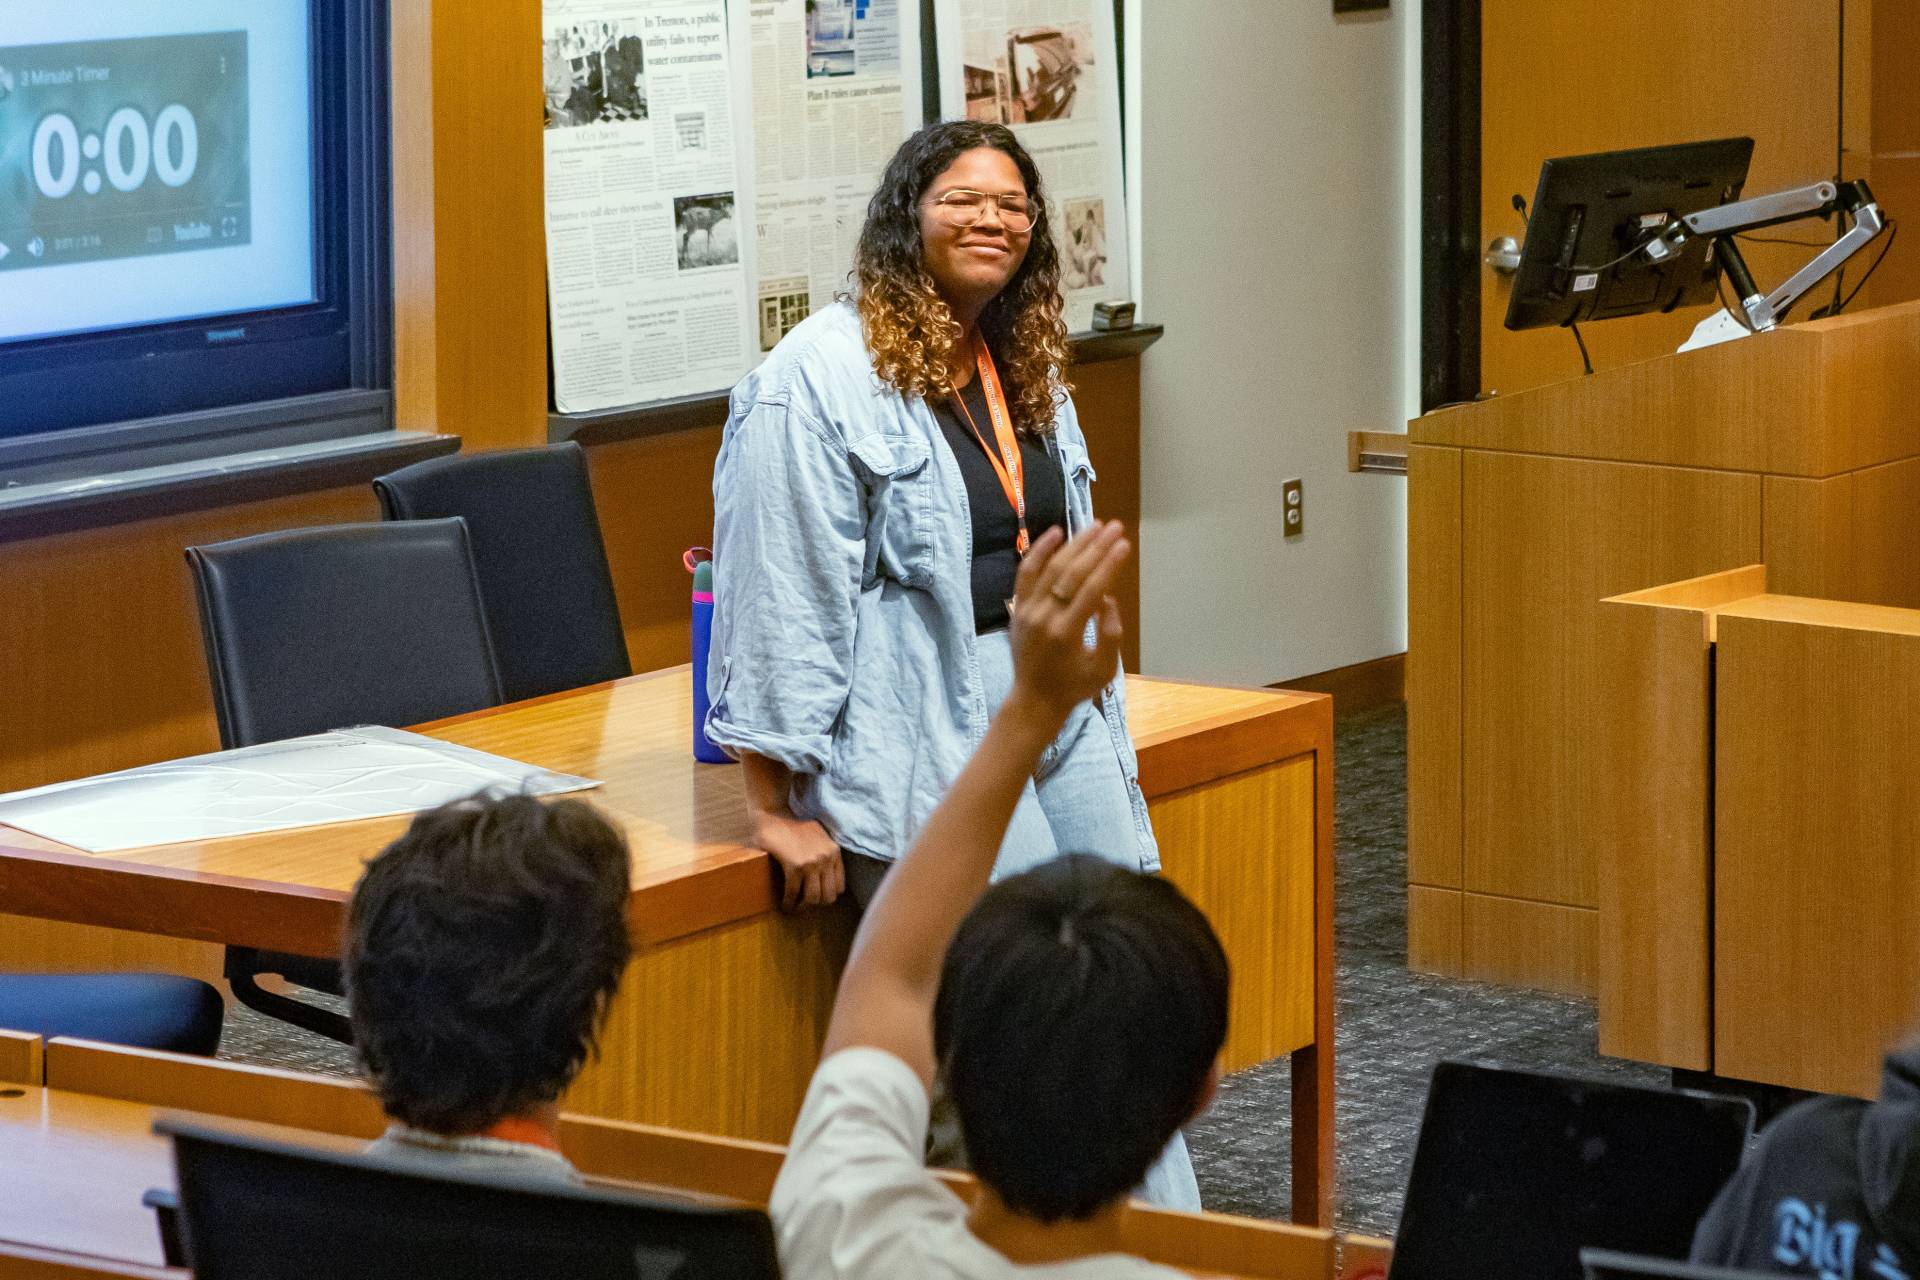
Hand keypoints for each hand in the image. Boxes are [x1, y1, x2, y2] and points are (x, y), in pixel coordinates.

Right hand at [754, 811, 844, 909]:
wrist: (773, 815)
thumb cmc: (793, 826)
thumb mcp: (818, 837)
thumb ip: (824, 854)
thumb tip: (823, 877)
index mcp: (834, 851)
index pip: (839, 887)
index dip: (826, 895)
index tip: (815, 897)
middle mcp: (827, 858)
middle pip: (828, 897)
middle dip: (815, 904)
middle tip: (803, 904)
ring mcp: (812, 863)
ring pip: (812, 898)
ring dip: (801, 907)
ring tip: (793, 906)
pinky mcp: (795, 866)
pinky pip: (793, 893)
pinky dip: (788, 902)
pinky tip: (784, 904)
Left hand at [1007, 521, 1129, 724]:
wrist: (1033, 700)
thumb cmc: (1074, 687)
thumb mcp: (1104, 670)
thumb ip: (1110, 634)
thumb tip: (1108, 598)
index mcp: (1067, 633)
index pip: (1092, 588)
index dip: (1110, 564)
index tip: (1124, 544)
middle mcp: (1044, 617)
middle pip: (1072, 572)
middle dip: (1096, 546)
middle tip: (1115, 527)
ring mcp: (1027, 610)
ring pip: (1051, 568)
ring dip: (1074, 544)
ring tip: (1094, 525)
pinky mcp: (1018, 608)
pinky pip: (1026, 573)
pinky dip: (1039, 551)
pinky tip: (1056, 532)